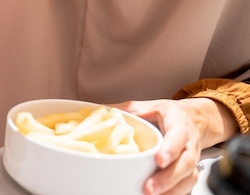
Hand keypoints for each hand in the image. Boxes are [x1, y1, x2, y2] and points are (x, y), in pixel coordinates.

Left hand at [114, 98, 235, 194]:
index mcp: (177, 121)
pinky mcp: (189, 171)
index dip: (170, 148)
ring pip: (188, 176)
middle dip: (167, 177)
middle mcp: (188, 141)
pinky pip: (187, 185)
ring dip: (171, 189)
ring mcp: (191, 157)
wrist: (190, 119)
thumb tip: (101, 112)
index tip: (158, 160)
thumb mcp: (145, 106)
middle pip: (185, 161)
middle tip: (148, 188)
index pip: (178, 134)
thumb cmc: (165, 113)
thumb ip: (126, 110)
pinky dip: (174, 193)